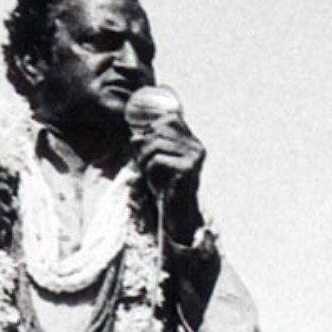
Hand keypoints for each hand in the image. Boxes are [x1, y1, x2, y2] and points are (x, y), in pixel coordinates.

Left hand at [129, 112, 205, 243]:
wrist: (176, 212)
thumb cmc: (164, 185)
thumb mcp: (152, 160)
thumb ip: (144, 145)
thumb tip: (134, 137)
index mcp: (193, 141)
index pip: (171, 119)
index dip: (153, 128)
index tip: (147, 145)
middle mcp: (197, 146)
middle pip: (160, 130)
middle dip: (145, 145)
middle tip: (142, 162)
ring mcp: (194, 157)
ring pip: (157, 144)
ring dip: (144, 158)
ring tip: (145, 170)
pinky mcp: (187, 169)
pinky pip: (158, 159)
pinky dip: (148, 168)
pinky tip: (152, 179)